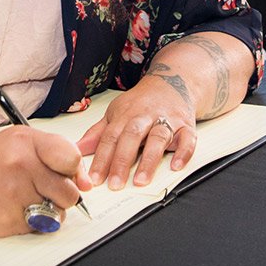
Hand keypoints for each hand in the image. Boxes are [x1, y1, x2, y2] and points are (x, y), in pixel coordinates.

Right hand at [0, 126, 90, 235]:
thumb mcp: (19, 142)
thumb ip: (55, 154)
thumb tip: (85, 183)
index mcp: (26, 142)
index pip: (71, 159)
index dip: (73, 172)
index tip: (67, 175)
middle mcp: (20, 166)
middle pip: (69, 193)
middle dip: (62, 195)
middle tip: (42, 189)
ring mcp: (12, 195)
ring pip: (56, 214)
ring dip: (47, 211)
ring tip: (25, 199)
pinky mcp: (5, 221)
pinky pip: (37, 228)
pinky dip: (30, 223)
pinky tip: (11, 209)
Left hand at [77, 76, 197, 190]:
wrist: (173, 81)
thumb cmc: (142, 102)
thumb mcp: (117, 112)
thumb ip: (98, 133)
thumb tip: (78, 148)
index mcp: (125, 115)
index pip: (110, 138)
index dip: (101, 159)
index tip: (94, 179)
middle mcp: (145, 116)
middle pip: (132, 137)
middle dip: (122, 161)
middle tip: (115, 184)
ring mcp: (167, 120)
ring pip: (158, 138)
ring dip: (149, 160)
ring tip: (141, 180)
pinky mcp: (186, 125)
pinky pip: (187, 139)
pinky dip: (183, 152)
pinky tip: (175, 166)